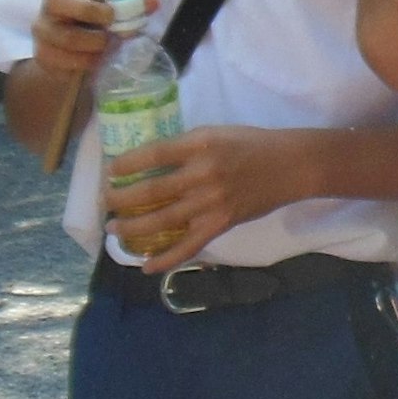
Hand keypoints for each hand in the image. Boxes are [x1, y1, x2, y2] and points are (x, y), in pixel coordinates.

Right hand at [27, 0, 127, 87]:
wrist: (69, 57)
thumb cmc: (93, 25)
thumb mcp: (112, 11)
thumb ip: (131, 5)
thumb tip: (154, 2)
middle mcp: (51, 4)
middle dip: (89, 10)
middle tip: (111, 20)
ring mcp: (43, 29)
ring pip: (66, 36)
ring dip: (94, 41)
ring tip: (107, 44)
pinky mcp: (43, 54)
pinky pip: (65, 59)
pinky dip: (87, 60)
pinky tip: (96, 59)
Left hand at [103, 125, 297, 272]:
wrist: (290, 165)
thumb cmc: (251, 144)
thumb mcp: (215, 133)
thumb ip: (185, 148)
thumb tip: (150, 164)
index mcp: (200, 144)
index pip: (153, 154)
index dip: (126, 164)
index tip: (110, 170)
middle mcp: (203, 173)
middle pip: (151, 190)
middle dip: (121, 199)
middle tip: (107, 202)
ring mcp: (211, 202)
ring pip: (162, 220)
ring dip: (133, 227)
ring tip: (114, 229)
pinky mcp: (220, 224)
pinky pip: (188, 246)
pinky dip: (165, 259)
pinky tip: (145, 265)